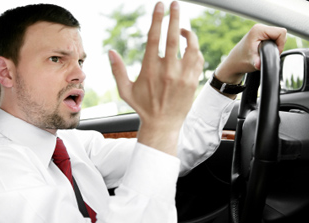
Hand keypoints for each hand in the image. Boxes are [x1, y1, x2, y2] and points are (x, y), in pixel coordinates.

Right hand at [109, 1, 203, 154]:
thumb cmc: (143, 107)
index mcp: (150, 70)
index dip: (157, 19)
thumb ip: (118, 70)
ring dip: (188, 34)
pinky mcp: (193, 82)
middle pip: (173, 37)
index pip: (154, 38)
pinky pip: (198, 60)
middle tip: (175, 3)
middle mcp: (167, 71)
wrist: (163, 125)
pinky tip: (190, 47)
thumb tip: (110, 52)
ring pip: (190, 47)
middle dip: (175, 17)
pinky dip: (195, 50)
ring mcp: (182, 77)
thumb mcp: (125, 91)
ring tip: (183, 28)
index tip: (159, 5)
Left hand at [215, 24, 286, 84]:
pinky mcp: (260, 35)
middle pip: (280, 34)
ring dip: (275, 46)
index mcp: (258, 30)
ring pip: (278, 36)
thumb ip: (258, 63)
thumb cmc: (241, 62)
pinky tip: (265, 52)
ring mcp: (260, 31)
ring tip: (265, 54)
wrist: (233, 64)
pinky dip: (272, 46)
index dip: (280, 44)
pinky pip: (274, 38)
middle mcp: (259, 28)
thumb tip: (259, 65)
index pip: (281, 32)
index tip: (273, 53)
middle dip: (278, 46)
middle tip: (268, 55)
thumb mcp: (252, 63)